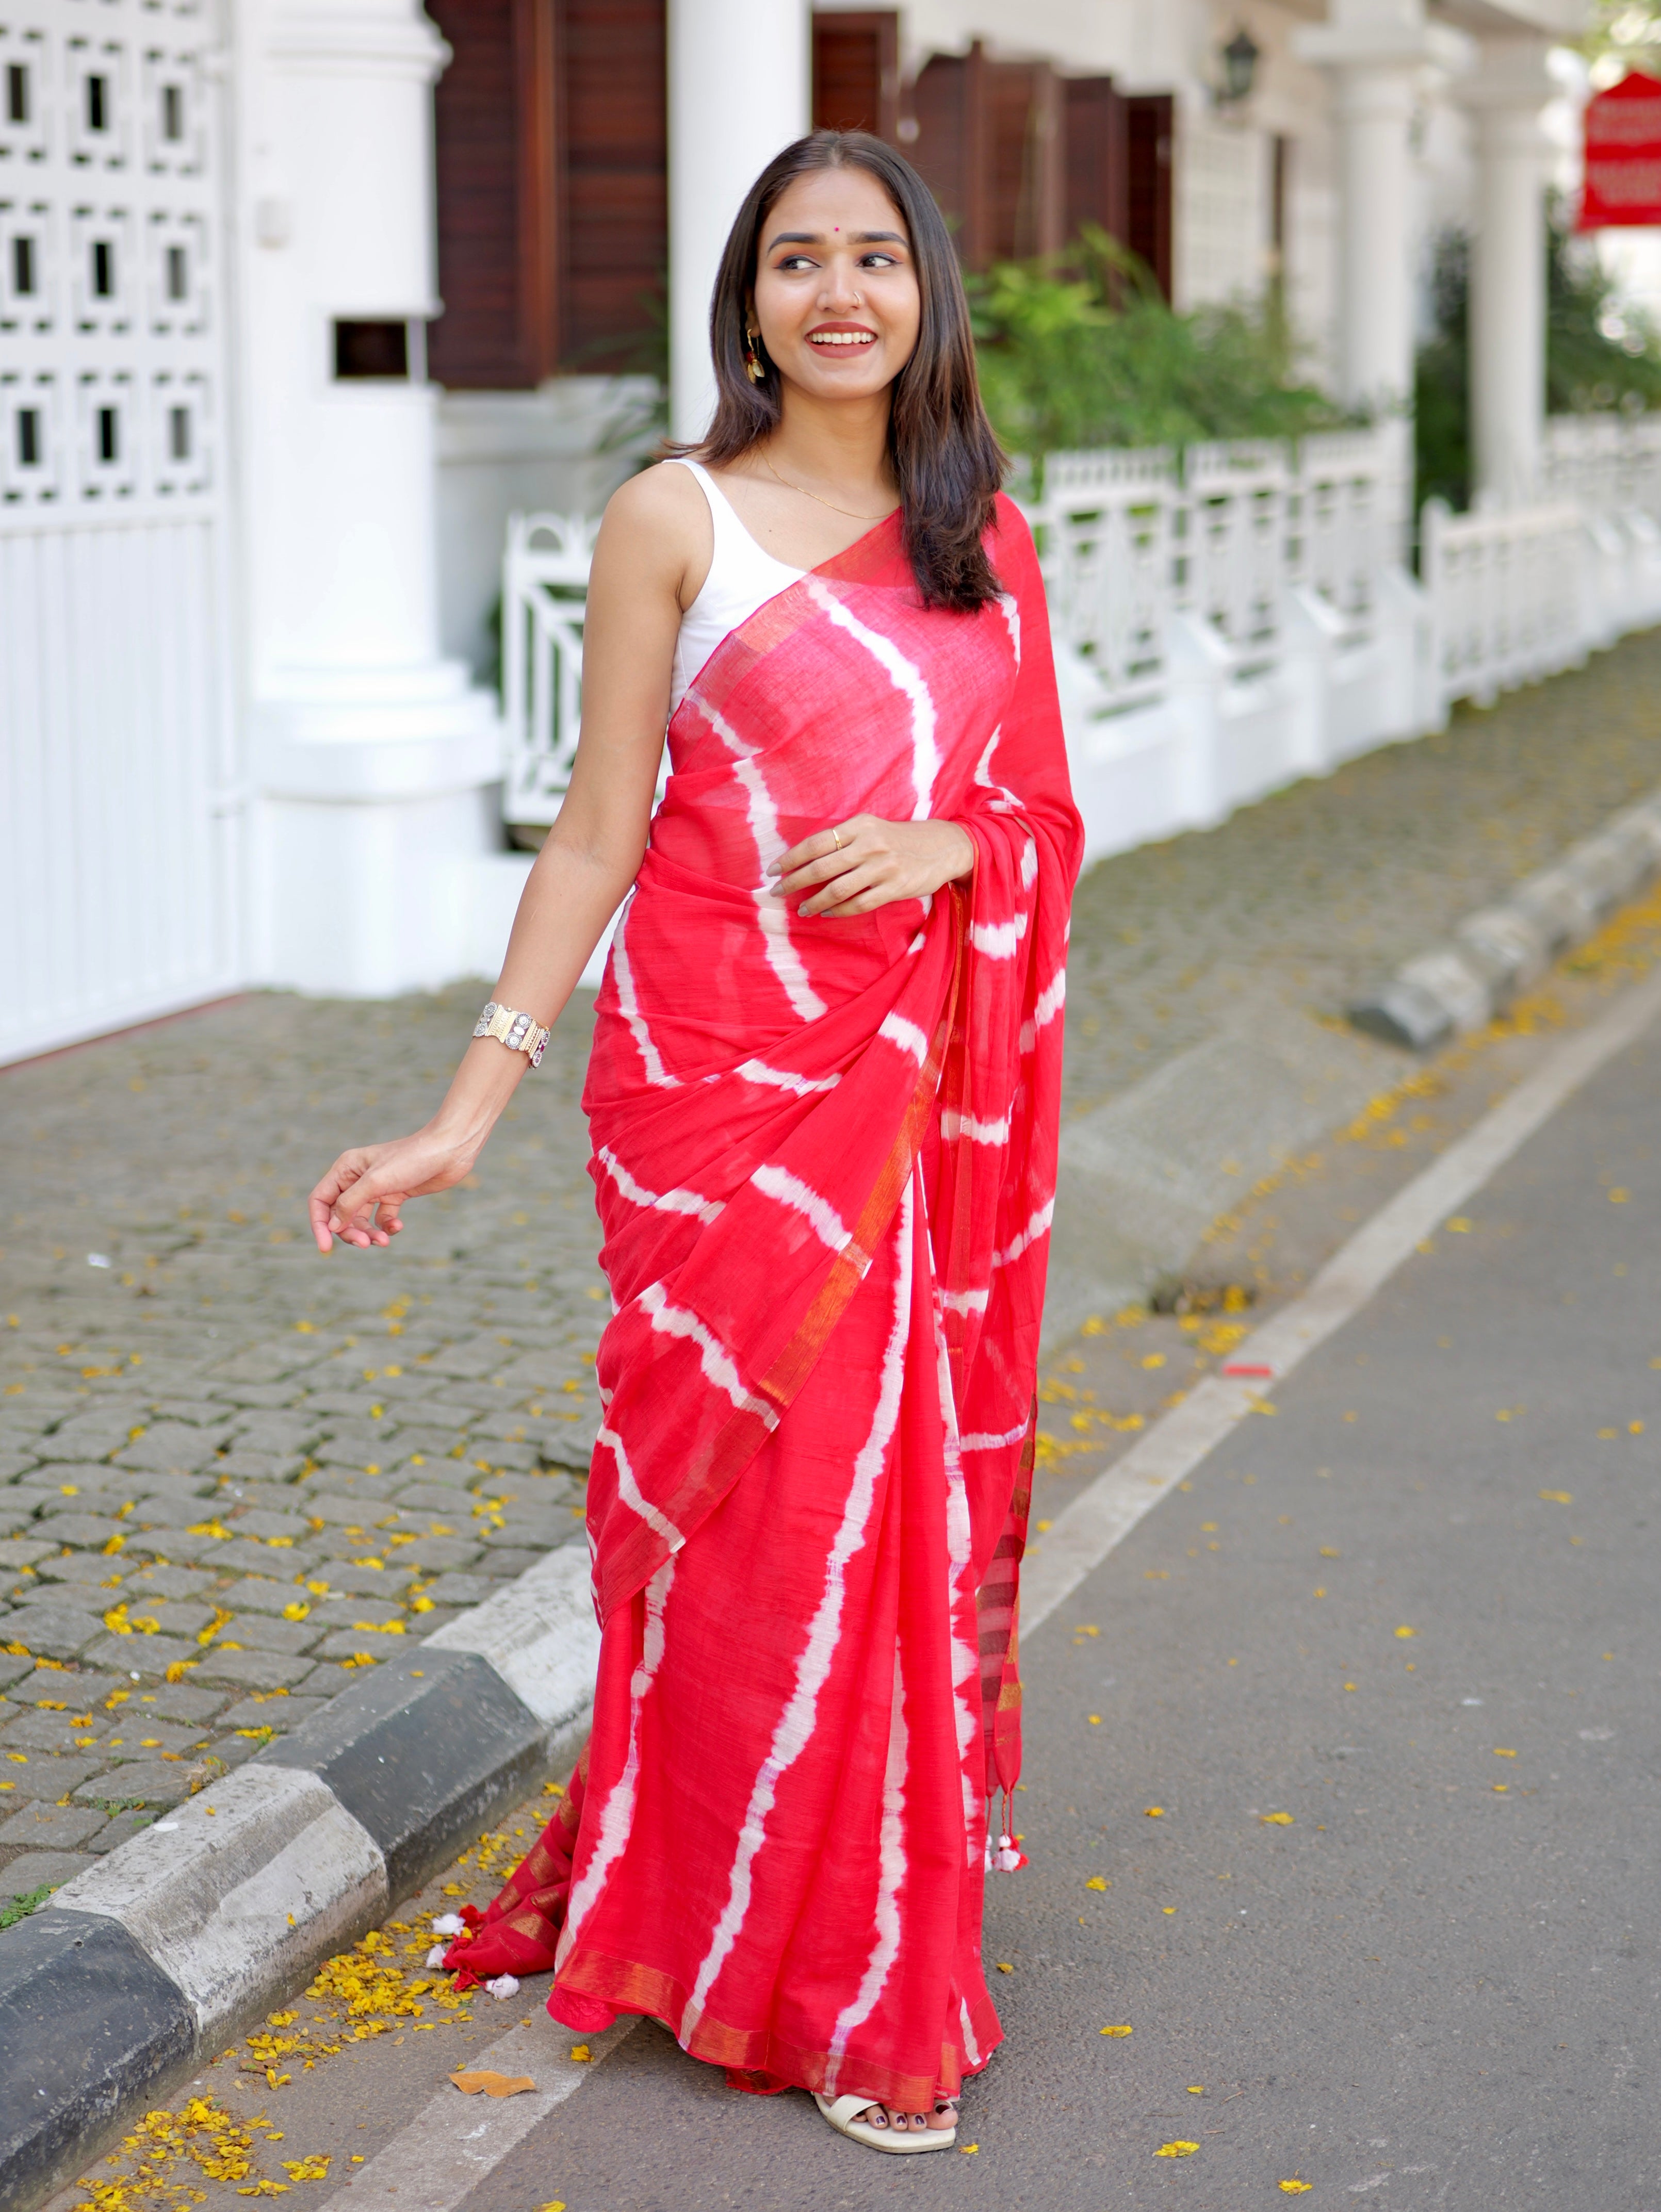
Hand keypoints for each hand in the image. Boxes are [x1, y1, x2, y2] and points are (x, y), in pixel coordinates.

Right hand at [307, 1126, 480, 1252]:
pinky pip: (382, 1219)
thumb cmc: (412, 1160)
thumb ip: (350, 1204)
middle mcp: (357, 1178)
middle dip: (351, 1232)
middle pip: (341, 1215)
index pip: (321, 1200)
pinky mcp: (395, 1195)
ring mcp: (377, 1188)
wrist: (450, 1150)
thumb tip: (331, 1227)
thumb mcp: (376, 1182)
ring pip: (362, 1220)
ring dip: (370, 1233)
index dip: (320, 1225)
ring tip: (384, 1241)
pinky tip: (398, 1226)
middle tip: (365, 1244)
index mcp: (346, 1169)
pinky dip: (387, 1226)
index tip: (325, 1248)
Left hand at [769, 813, 975, 918]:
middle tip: (778, 893)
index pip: (815, 842)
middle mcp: (870, 844)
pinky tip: (828, 913)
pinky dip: (839, 911)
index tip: (772, 871)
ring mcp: (884, 866)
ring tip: (802, 910)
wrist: (943, 846)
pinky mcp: (895, 887)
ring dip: (814, 902)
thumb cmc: (899, 839)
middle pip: (821, 867)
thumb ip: (843, 840)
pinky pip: (859, 904)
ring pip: (837, 889)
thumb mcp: (872, 828)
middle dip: (794, 882)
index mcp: (860, 825)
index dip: (790, 858)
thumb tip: (804, 861)